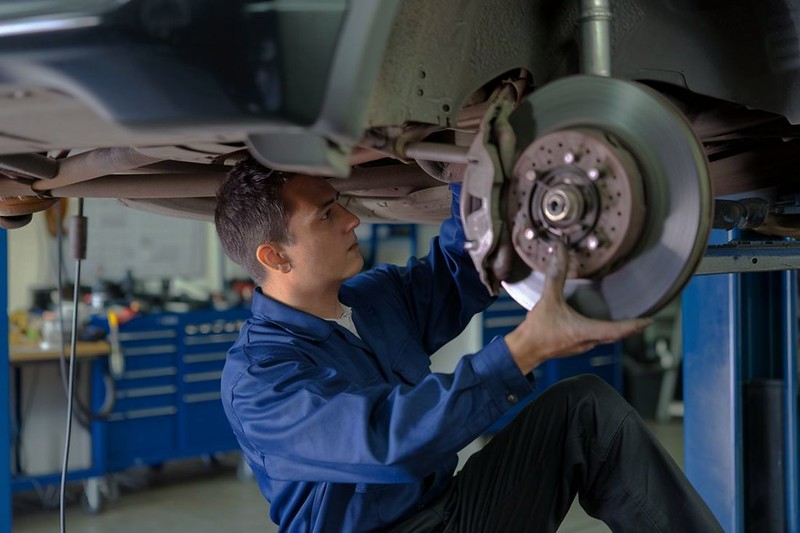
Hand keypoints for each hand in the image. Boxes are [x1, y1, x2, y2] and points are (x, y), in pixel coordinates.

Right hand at [504, 241, 651, 374]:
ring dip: (615, 330)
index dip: (635, 325)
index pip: (618, 329)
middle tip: (642, 321)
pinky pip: (593, 338)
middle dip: (629, 328)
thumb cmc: (537, 331)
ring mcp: (581, 345)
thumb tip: (560, 252)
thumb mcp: (548, 300)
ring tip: (624, 321)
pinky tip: (596, 324)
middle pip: (615, 335)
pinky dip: (601, 331)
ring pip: (604, 338)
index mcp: (587, 331)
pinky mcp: (573, 346)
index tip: (649, 321)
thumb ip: (556, 276)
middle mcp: (588, 341)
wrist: (523, 350)